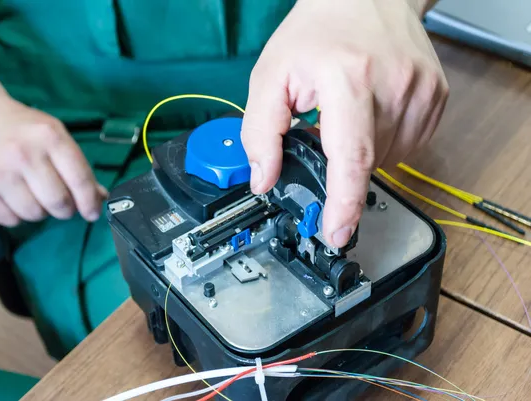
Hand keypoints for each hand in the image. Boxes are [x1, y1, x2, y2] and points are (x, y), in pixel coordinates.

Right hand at [0, 94, 105, 226]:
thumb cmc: (21, 127)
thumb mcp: (54, 135)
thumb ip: (76, 166)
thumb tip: (99, 197)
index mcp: (49, 137)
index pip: (79, 180)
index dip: (90, 202)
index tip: (92, 213)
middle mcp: (24, 155)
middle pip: (58, 203)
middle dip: (65, 208)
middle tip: (61, 202)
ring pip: (34, 214)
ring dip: (40, 211)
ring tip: (33, 194)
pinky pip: (10, 220)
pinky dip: (16, 215)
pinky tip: (13, 197)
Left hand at [241, 0, 447, 247]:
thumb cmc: (318, 32)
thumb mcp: (271, 75)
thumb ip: (261, 131)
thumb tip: (264, 179)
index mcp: (349, 79)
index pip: (351, 157)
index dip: (344, 204)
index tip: (337, 234)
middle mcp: (394, 87)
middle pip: (366, 163)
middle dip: (340, 165)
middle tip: (324, 130)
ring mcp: (422, 93)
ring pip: (388, 158)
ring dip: (361, 151)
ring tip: (348, 112)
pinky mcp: (437, 98)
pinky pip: (407, 145)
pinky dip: (383, 141)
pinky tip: (369, 113)